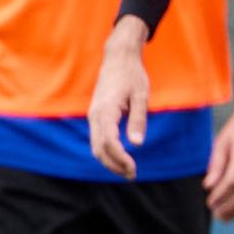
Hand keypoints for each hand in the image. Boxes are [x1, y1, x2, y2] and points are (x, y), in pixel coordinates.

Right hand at [85, 20, 151, 178]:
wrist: (118, 57)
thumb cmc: (132, 74)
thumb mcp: (141, 96)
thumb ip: (138, 120)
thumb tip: (137, 144)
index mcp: (106, 110)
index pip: (109, 143)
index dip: (120, 159)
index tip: (134, 169)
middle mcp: (95, 115)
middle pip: (99, 149)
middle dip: (114, 165)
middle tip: (132, 175)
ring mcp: (93, 115)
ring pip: (95, 146)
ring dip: (109, 161)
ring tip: (127, 171)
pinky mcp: (95, 115)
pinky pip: (97, 139)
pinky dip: (106, 152)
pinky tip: (120, 157)